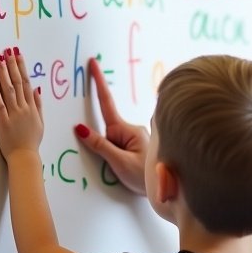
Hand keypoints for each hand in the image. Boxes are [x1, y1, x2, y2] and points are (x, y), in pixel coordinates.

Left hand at [0, 47, 43, 158]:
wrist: (25, 157)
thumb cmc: (31, 141)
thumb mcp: (40, 122)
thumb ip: (38, 105)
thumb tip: (37, 89)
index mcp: (32, 107)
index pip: (27, 83)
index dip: (22, 68)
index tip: (18, 55)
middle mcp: (24, 107)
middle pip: (18, 82)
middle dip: (13, 65)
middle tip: (8, 51)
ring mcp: (14, 114)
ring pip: (9, 89)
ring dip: (4, 73)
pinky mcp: (4, 121)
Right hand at [73, 57, 148, 194]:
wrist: (170, 189)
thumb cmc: (146, 177)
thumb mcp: (119, 162)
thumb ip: (99, 145)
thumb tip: (81, 128)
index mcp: (126, 130)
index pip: (106, 102)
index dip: (98, 82)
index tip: (93, 63)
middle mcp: (131, 130)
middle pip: (105, 130)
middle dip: (103, 146)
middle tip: (117, 164)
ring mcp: (134, 138)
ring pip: (110, 141)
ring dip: (112, 157)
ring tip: (129, 173)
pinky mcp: (136, 147)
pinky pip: (117, 148)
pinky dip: (115, 158)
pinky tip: (129, 171)